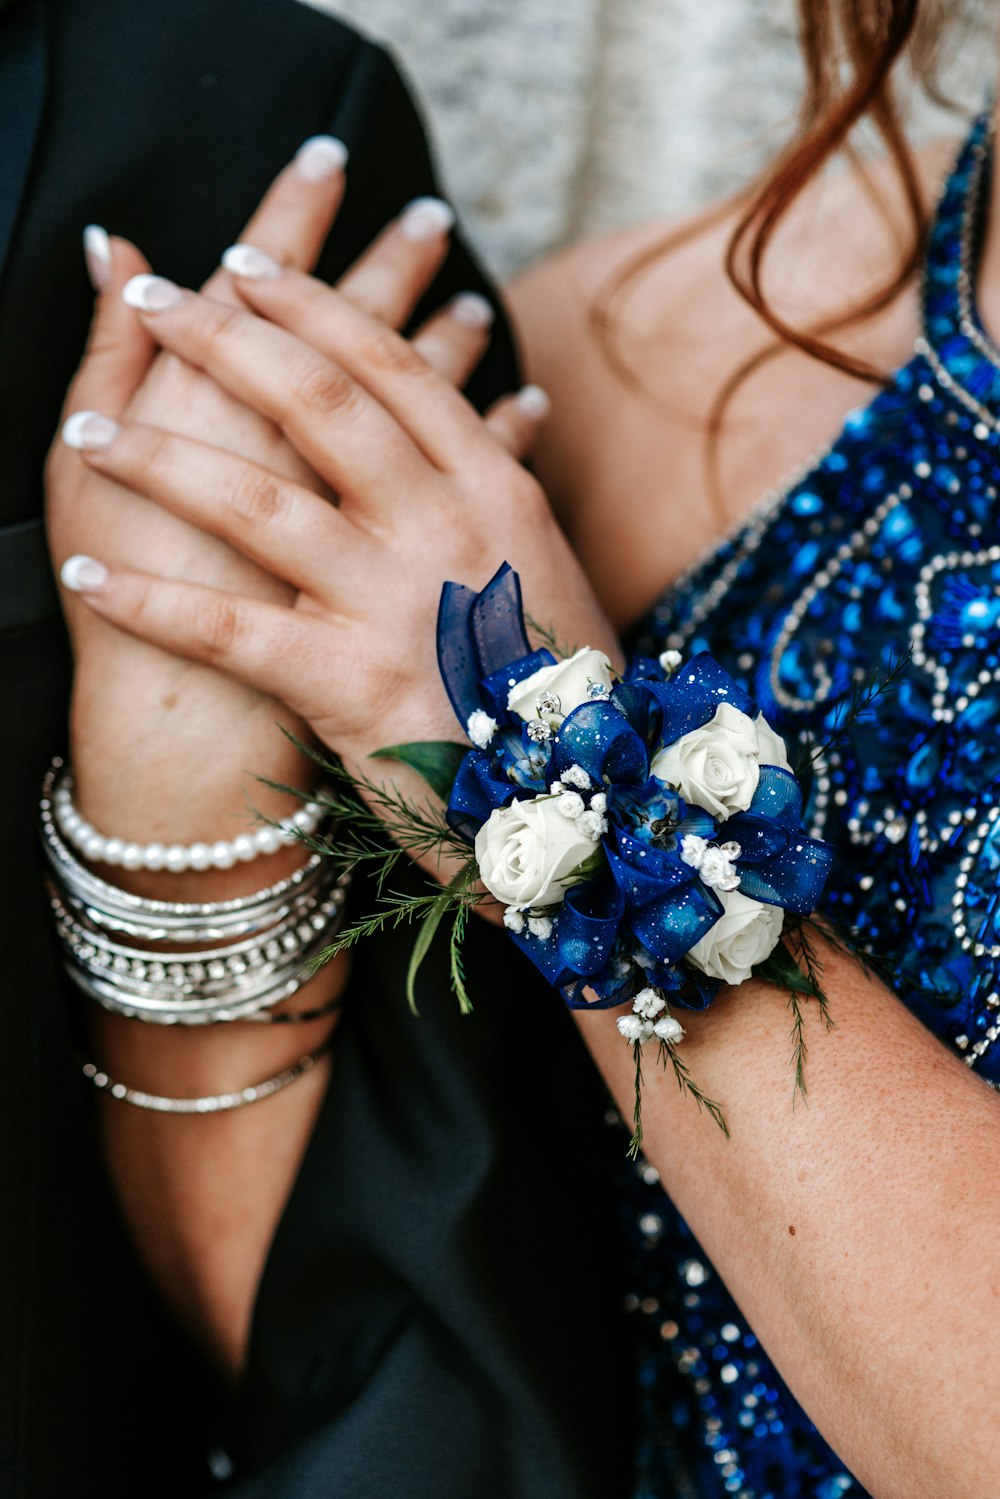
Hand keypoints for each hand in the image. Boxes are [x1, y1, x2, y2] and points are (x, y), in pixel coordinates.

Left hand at [48, 144, 503, 885]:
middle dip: (225, 338)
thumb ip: (504, 481)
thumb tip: (511, 399)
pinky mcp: (350, 684)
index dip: (309, 306)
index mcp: (495, 489)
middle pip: (320, 400)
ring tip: (90, 433)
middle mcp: (447, 528)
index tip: (244, 266)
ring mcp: (398, 603)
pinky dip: (148, 599)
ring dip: (159, 458)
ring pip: (259, 500)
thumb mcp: (549, 563)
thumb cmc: (560, 688)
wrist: (586, 809)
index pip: (390, 365)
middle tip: (157, 302)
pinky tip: (88, 576)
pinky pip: (227, 629)